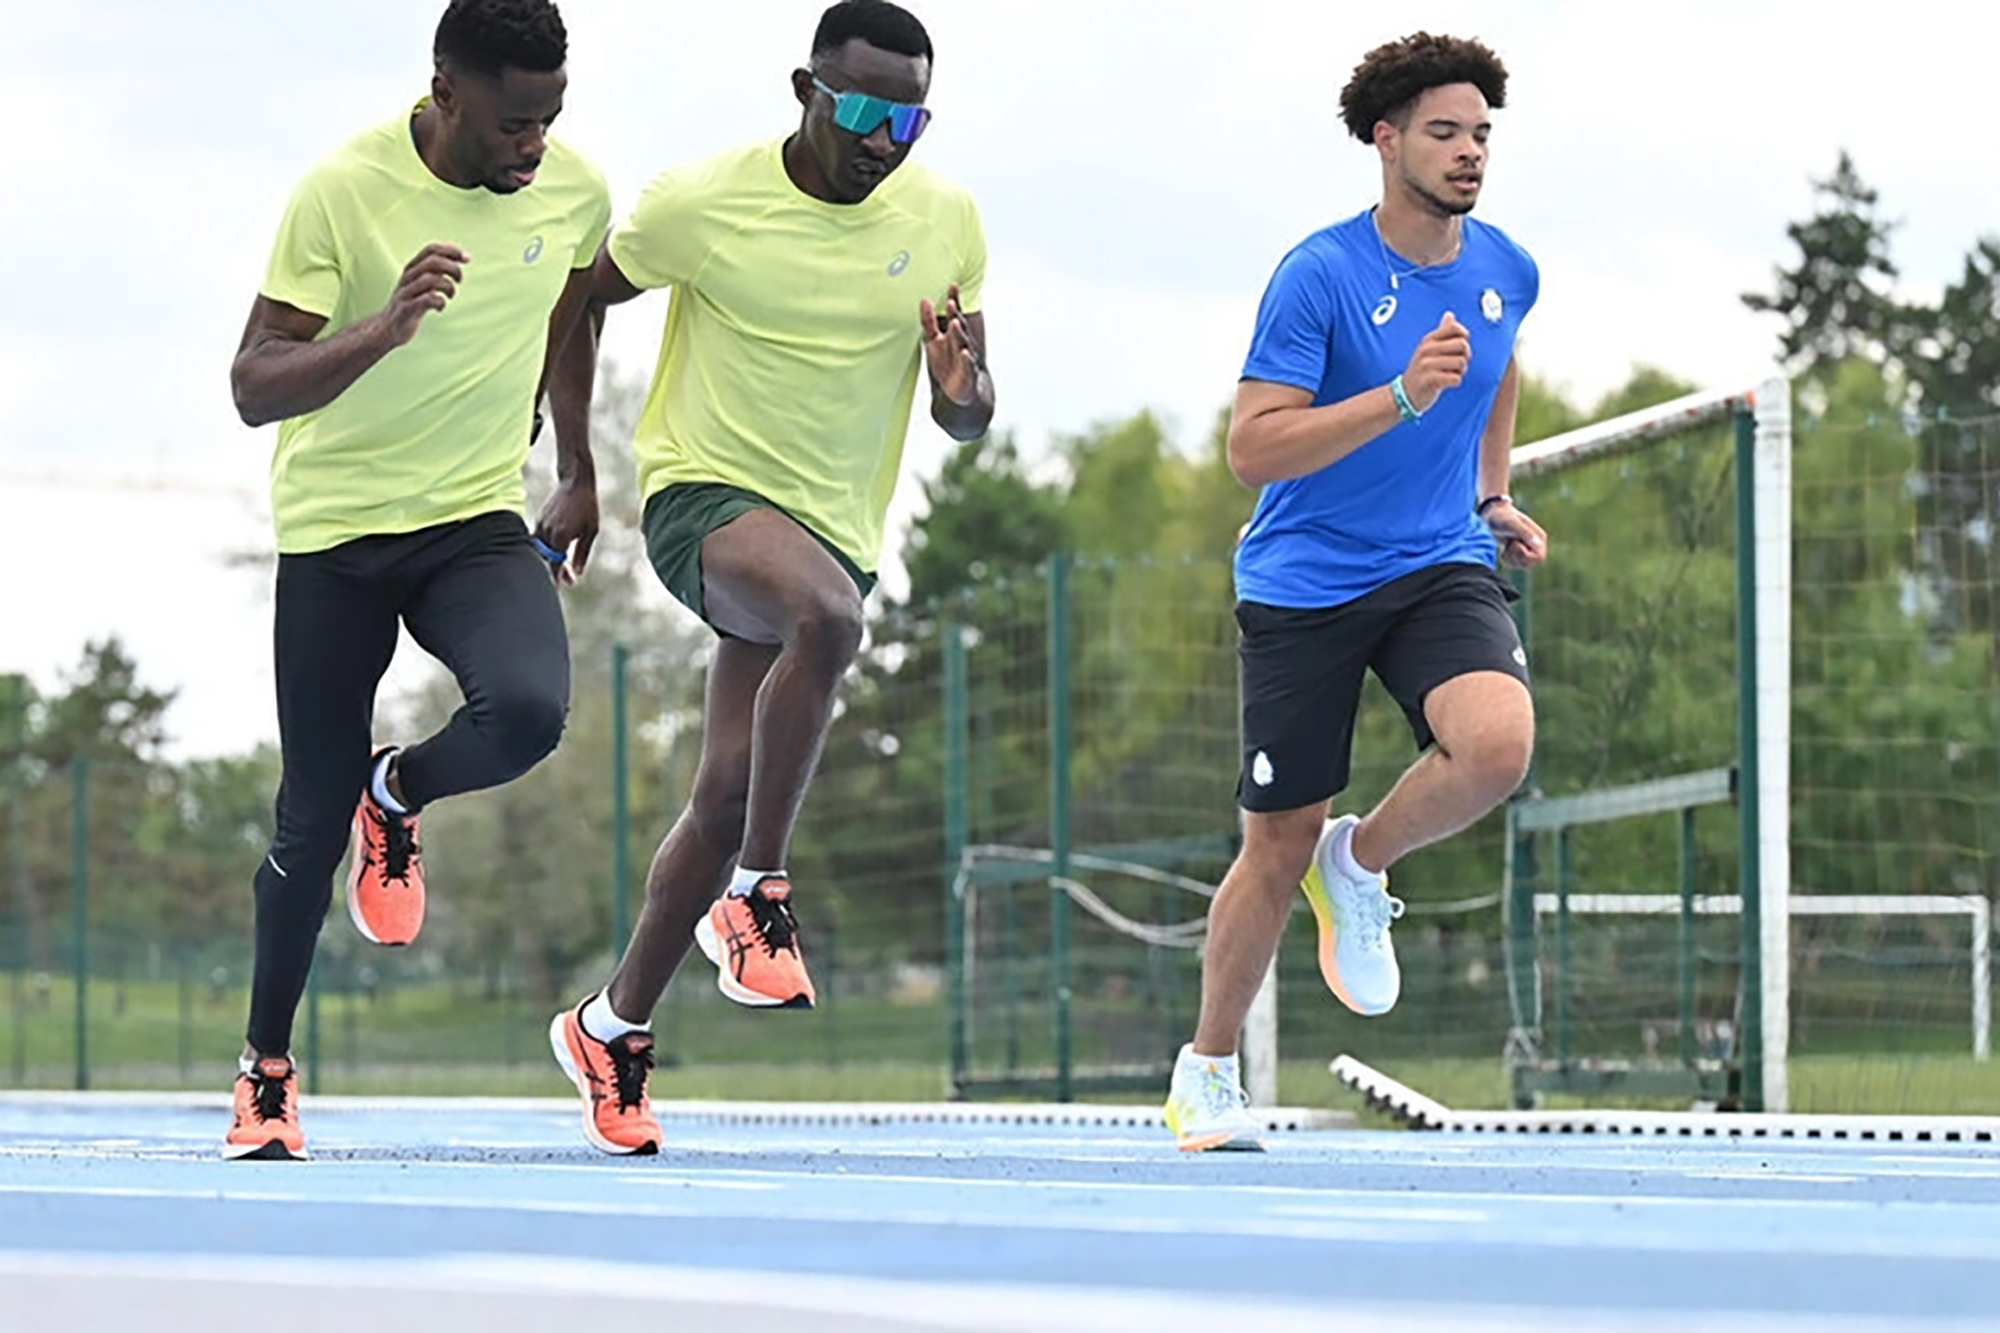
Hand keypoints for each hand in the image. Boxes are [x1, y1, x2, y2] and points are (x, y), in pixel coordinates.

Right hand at [375, 243, 468, 347]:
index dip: (451, 250)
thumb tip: (464, 256)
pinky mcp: (406, 309)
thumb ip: (439, 270)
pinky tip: (440, 307)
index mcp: (412, 268)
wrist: (387, 328)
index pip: (432, 249)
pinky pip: (426, 300)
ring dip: (448, 286)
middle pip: (433, 262)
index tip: (467, 259)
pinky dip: (439, 302)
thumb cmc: (411, 304)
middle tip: (459, 280)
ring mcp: (406, 292)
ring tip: (450, 295)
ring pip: (430, 279)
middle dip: (453, 268)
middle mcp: (407, 277)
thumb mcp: (424, 283)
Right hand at [532, 477, 598, 586]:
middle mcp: (548, 532)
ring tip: (563, 569)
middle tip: (569, 581)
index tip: (559, 588)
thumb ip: (582, 553)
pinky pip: (538, 540)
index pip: (555, 563)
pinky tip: (553, 554)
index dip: (557, 577)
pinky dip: (544, 549)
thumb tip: (578, 572)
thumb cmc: (587, 506)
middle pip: (547, 560)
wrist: (575, 483)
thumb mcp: (591, 531)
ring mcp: (541, 525)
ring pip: (541, 550)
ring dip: (551, 560)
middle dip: (556, 572)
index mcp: (561, 536)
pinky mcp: (539, 520)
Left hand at [921, 284, 982, 405]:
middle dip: (955, 314)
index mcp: (953, 334)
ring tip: (954, 323)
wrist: (962, 391)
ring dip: (959, 333)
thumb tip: (925, 299)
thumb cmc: (948, 364)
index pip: (954, 314)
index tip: (952, 285)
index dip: (954, 300)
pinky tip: (965, 353)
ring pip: (963, 344)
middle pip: (959, 326)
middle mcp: (961, 343)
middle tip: (950, 302)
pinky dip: (966, 360)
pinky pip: (968, 366)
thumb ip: (929, 321)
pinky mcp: (967, 374)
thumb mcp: (934, 340)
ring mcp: (966, 358)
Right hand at [1401, 311, 1470, 412]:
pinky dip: (1455, 382)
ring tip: (1450, 374)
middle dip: (1465, 356)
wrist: (1405, 393)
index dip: (1464, 337)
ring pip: (1461, 362)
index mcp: (1429, 339)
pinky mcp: (1429, 380)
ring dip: (1461, 371)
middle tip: (1456, 365)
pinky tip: (1446, 383)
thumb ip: (1442, 332)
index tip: (1458, 348)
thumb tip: (1450, 314)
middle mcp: (1427, 349)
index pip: (1455, 328)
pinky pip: (1456, 378)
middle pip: (1462, 345)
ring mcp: (1427, 364)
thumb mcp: (1428, 348)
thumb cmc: (1422, 370)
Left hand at [1485, 500, 1547, 569]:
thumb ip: (1525, 533)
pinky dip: (1507, 561)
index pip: (1538, 558)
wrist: (1492, 515)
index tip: (1514, 544)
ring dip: (1511, 559)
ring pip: (1523, 566)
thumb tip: (1538, 544)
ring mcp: (1528, 549)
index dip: (1525, 556)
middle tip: (1508, 546)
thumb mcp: (1512, 524)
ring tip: (1506, 546)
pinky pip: (1516, 565)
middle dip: (1516, 557)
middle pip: (1531, 564)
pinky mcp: (1519, 553)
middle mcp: (1536, 545)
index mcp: (1539, 537)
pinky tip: (1503, 551)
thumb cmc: (1502, 517)